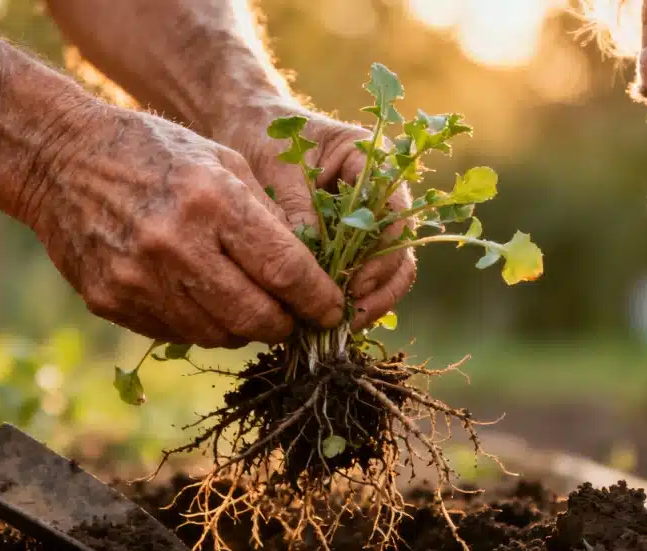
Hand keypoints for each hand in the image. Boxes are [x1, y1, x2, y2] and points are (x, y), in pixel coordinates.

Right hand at [19, 103, 344, 347]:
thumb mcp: (222, 160)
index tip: (333, 310)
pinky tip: (201, 300)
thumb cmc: (153, 151)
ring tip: (250, 308)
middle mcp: (175, 245)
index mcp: (212, 201)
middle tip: (295, 319)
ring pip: (217, 334)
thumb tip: (310, 274)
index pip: (285, 270)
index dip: (317, 299)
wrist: (58, 157)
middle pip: (255, 316)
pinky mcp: (111, 301)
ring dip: (243, 328)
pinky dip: (199, 325)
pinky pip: (175, 333)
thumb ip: (267, 217)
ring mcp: (138, 279)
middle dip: (285, 325)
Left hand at [215, 103, 417, 329]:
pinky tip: (328, 319)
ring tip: (339, 326)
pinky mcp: (348, 242)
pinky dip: (349, 299)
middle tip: (347, 317)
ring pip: (388, 270)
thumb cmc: (263, 136)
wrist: (247, 127)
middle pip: (400, 250)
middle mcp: (379, 192)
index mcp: (371, 160)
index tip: (353, 285)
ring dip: (369, 301)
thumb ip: (297, 209)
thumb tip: (310, 261)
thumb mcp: (277, 167)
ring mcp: (367, 219)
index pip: (394, 214)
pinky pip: (361, 276)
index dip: (381, 256)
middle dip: (378, 289)